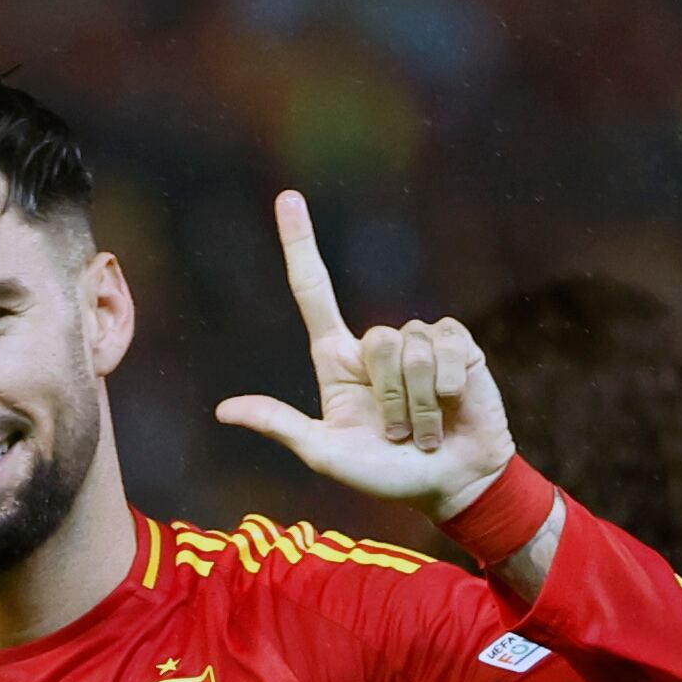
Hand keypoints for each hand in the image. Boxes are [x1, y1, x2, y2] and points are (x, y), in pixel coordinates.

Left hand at [215, 192, 514, 522]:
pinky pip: (443, 348)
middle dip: (387, 399)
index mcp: (337, 361)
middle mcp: (376, 345)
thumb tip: (224, 411)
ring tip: (423, 427)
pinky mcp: (457, 345)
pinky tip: (454, 407)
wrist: (450, 484)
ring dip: (417, 403)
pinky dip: (446, 389)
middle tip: (396, 433)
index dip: (300, 245)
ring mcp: (418, 341)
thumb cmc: (384, 475)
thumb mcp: (325, 453)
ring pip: (409, 347)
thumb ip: (282, 426)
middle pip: (374, 338)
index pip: (313, 292)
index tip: (287, 197)